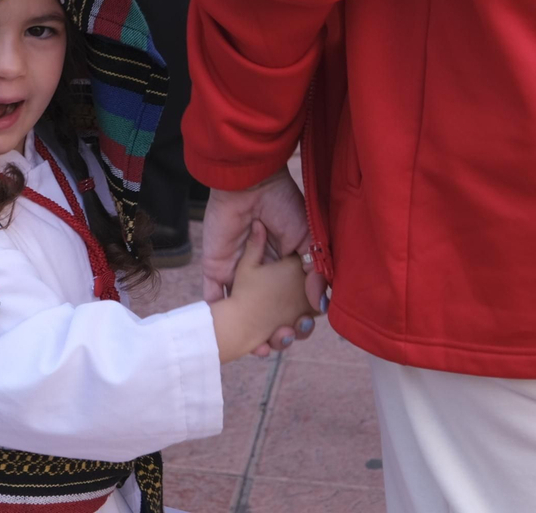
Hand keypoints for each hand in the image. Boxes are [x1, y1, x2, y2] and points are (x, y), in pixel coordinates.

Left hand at [200, 168, 318, 355]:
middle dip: (275, 332)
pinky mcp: (216, 269)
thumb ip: (317, 270)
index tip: (303, 330)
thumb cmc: (283, 206)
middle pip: (266, 313)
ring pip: (241, 312)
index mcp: (286, 268)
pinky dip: (218, 317)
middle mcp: (262, 274)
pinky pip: (213, 298)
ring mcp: (238, 273)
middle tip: (283, 340)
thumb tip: (322, 303)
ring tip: (259, 349)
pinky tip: (227, 334)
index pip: (292, 302)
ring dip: (247, 333)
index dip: (299, 319)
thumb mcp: (309, 238)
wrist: (251, 185)